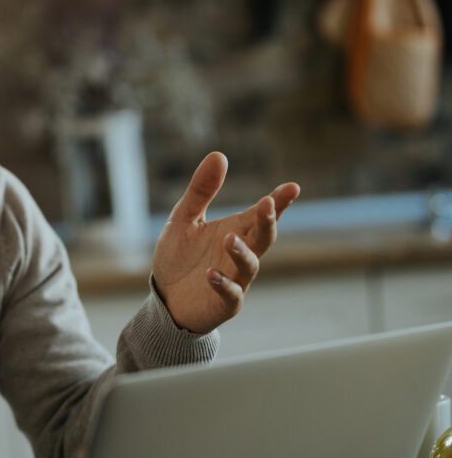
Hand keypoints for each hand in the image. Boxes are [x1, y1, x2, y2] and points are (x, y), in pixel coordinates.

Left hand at [151, 152, 299, 333]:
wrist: (165, 299)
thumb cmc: (179, 258)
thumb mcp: (184, 219)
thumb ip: (201, 191)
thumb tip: (219, 155)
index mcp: (236, 230)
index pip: (261, 214)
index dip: (279, 202)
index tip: (292, 188)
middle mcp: (241, 254)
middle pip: (263, 237)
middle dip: (268, 222)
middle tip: (267, 205)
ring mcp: (236, 279)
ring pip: (250, 265)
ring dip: (242, 252)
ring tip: (229, 238)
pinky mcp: (224, 303)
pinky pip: (230, 294)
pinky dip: (223, 284)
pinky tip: (210, 274)